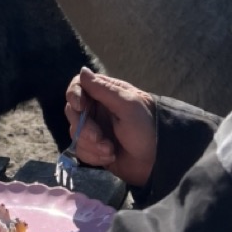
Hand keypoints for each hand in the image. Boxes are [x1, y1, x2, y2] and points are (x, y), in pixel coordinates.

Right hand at [66, 67, 156, 187]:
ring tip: (110, 150)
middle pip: (72, 112)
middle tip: (99, 138)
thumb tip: (83, 70)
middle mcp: (98, 110)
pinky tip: (110, 157)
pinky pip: (81, 151)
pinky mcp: (95, 149)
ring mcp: (96, 130)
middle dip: (84, 128)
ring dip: (91, 145)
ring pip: (75, 134)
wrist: (159, 160)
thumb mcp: (128, 105)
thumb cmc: (147, 128)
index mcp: (106, 94)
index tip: (80, 107)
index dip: (74, 95)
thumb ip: (104, 89)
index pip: (79, 86)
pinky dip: (93, 156)